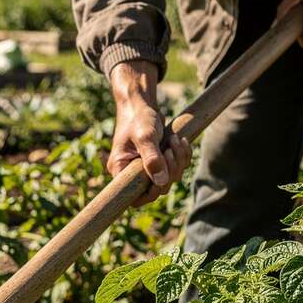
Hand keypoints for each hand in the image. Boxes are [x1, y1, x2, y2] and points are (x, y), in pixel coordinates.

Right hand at [106, 60, 192, 204]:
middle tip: (171, 149)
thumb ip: (152, 159)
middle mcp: (131, 173)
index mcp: (120, 169)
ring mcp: (146, 168)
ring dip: (178, 161)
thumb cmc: (138, 117)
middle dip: (170, 170)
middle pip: (157, 188)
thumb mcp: (145, 136)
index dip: (151, 193)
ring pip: (169, 178)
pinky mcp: (158, 162)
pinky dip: (182, 156)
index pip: (135, 197)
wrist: (141, 104)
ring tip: (175, 140)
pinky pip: (175, 168)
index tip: (162, 177)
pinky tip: (180, 141)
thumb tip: (161, 182)